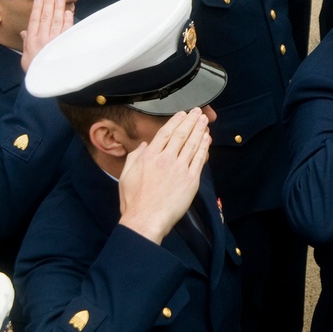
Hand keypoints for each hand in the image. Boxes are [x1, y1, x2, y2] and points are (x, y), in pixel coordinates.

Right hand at [20, 0, 74, 71]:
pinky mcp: (65, 45)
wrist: (47, 82)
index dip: (36, 8)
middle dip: (48, 3)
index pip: (34, 20)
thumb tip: (24, 32)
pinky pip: (67, 30)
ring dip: (58, 8)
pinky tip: (68, 12)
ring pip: (57, 21)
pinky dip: (68, 20)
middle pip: (46, 17)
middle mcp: (43, 39)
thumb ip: (25, 43)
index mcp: (32, 41)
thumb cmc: (36, 71)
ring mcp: (55, 41)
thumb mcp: (26, 58)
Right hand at [118, 109, 211, 244]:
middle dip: (191, 121)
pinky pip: (199, 159)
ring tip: (204, 121)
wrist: (146, 219)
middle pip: (181, 135)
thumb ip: (134, 157)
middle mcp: (165, 159)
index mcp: (149, 157)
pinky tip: (207, 139)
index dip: (176, 121)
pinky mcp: (190, 180)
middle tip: (198, 112)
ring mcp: (179, 169)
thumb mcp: (126, 175)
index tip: (182, 114)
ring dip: (200, 130)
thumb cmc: (134, 202)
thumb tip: (143, 145)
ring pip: (192, 144)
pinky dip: (204, 147)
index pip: (165, 133)